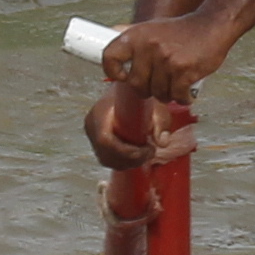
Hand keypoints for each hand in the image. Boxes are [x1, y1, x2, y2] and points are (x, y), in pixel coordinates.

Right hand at [83, 85, 200, 169]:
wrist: (127, 93)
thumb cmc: (139, 98)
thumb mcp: (155, 106)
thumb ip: (161, 122)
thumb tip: (163, 142)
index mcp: (100, 112)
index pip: (105, 140)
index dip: (126, 151)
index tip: (148, 148)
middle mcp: (92, 124)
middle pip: (106, 154)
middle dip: (131, 159)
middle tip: (150, 152)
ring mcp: (92, 135)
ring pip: (107, 159)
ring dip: (129, 162)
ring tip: (146, 152)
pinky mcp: (96, 142)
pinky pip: (107, 159)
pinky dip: (124, 162)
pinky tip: (137, 154)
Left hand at [99, 14, 227, 105]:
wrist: (212, 25)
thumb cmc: (182, 30)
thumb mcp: (152, 26)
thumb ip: (132, 34)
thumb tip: (109, 33)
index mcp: (137, 35)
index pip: (110, 56)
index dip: (112, 71)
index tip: (122, 76)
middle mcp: (149, 46)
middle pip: (135, 84)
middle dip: (146, 90)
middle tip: (156, 85)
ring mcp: (166, 59)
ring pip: (157, 92)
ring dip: (166, 94)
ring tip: (174, 85)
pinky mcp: (184, 71)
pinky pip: (176, 96)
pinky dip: (182, 98)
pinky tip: (185, 92)